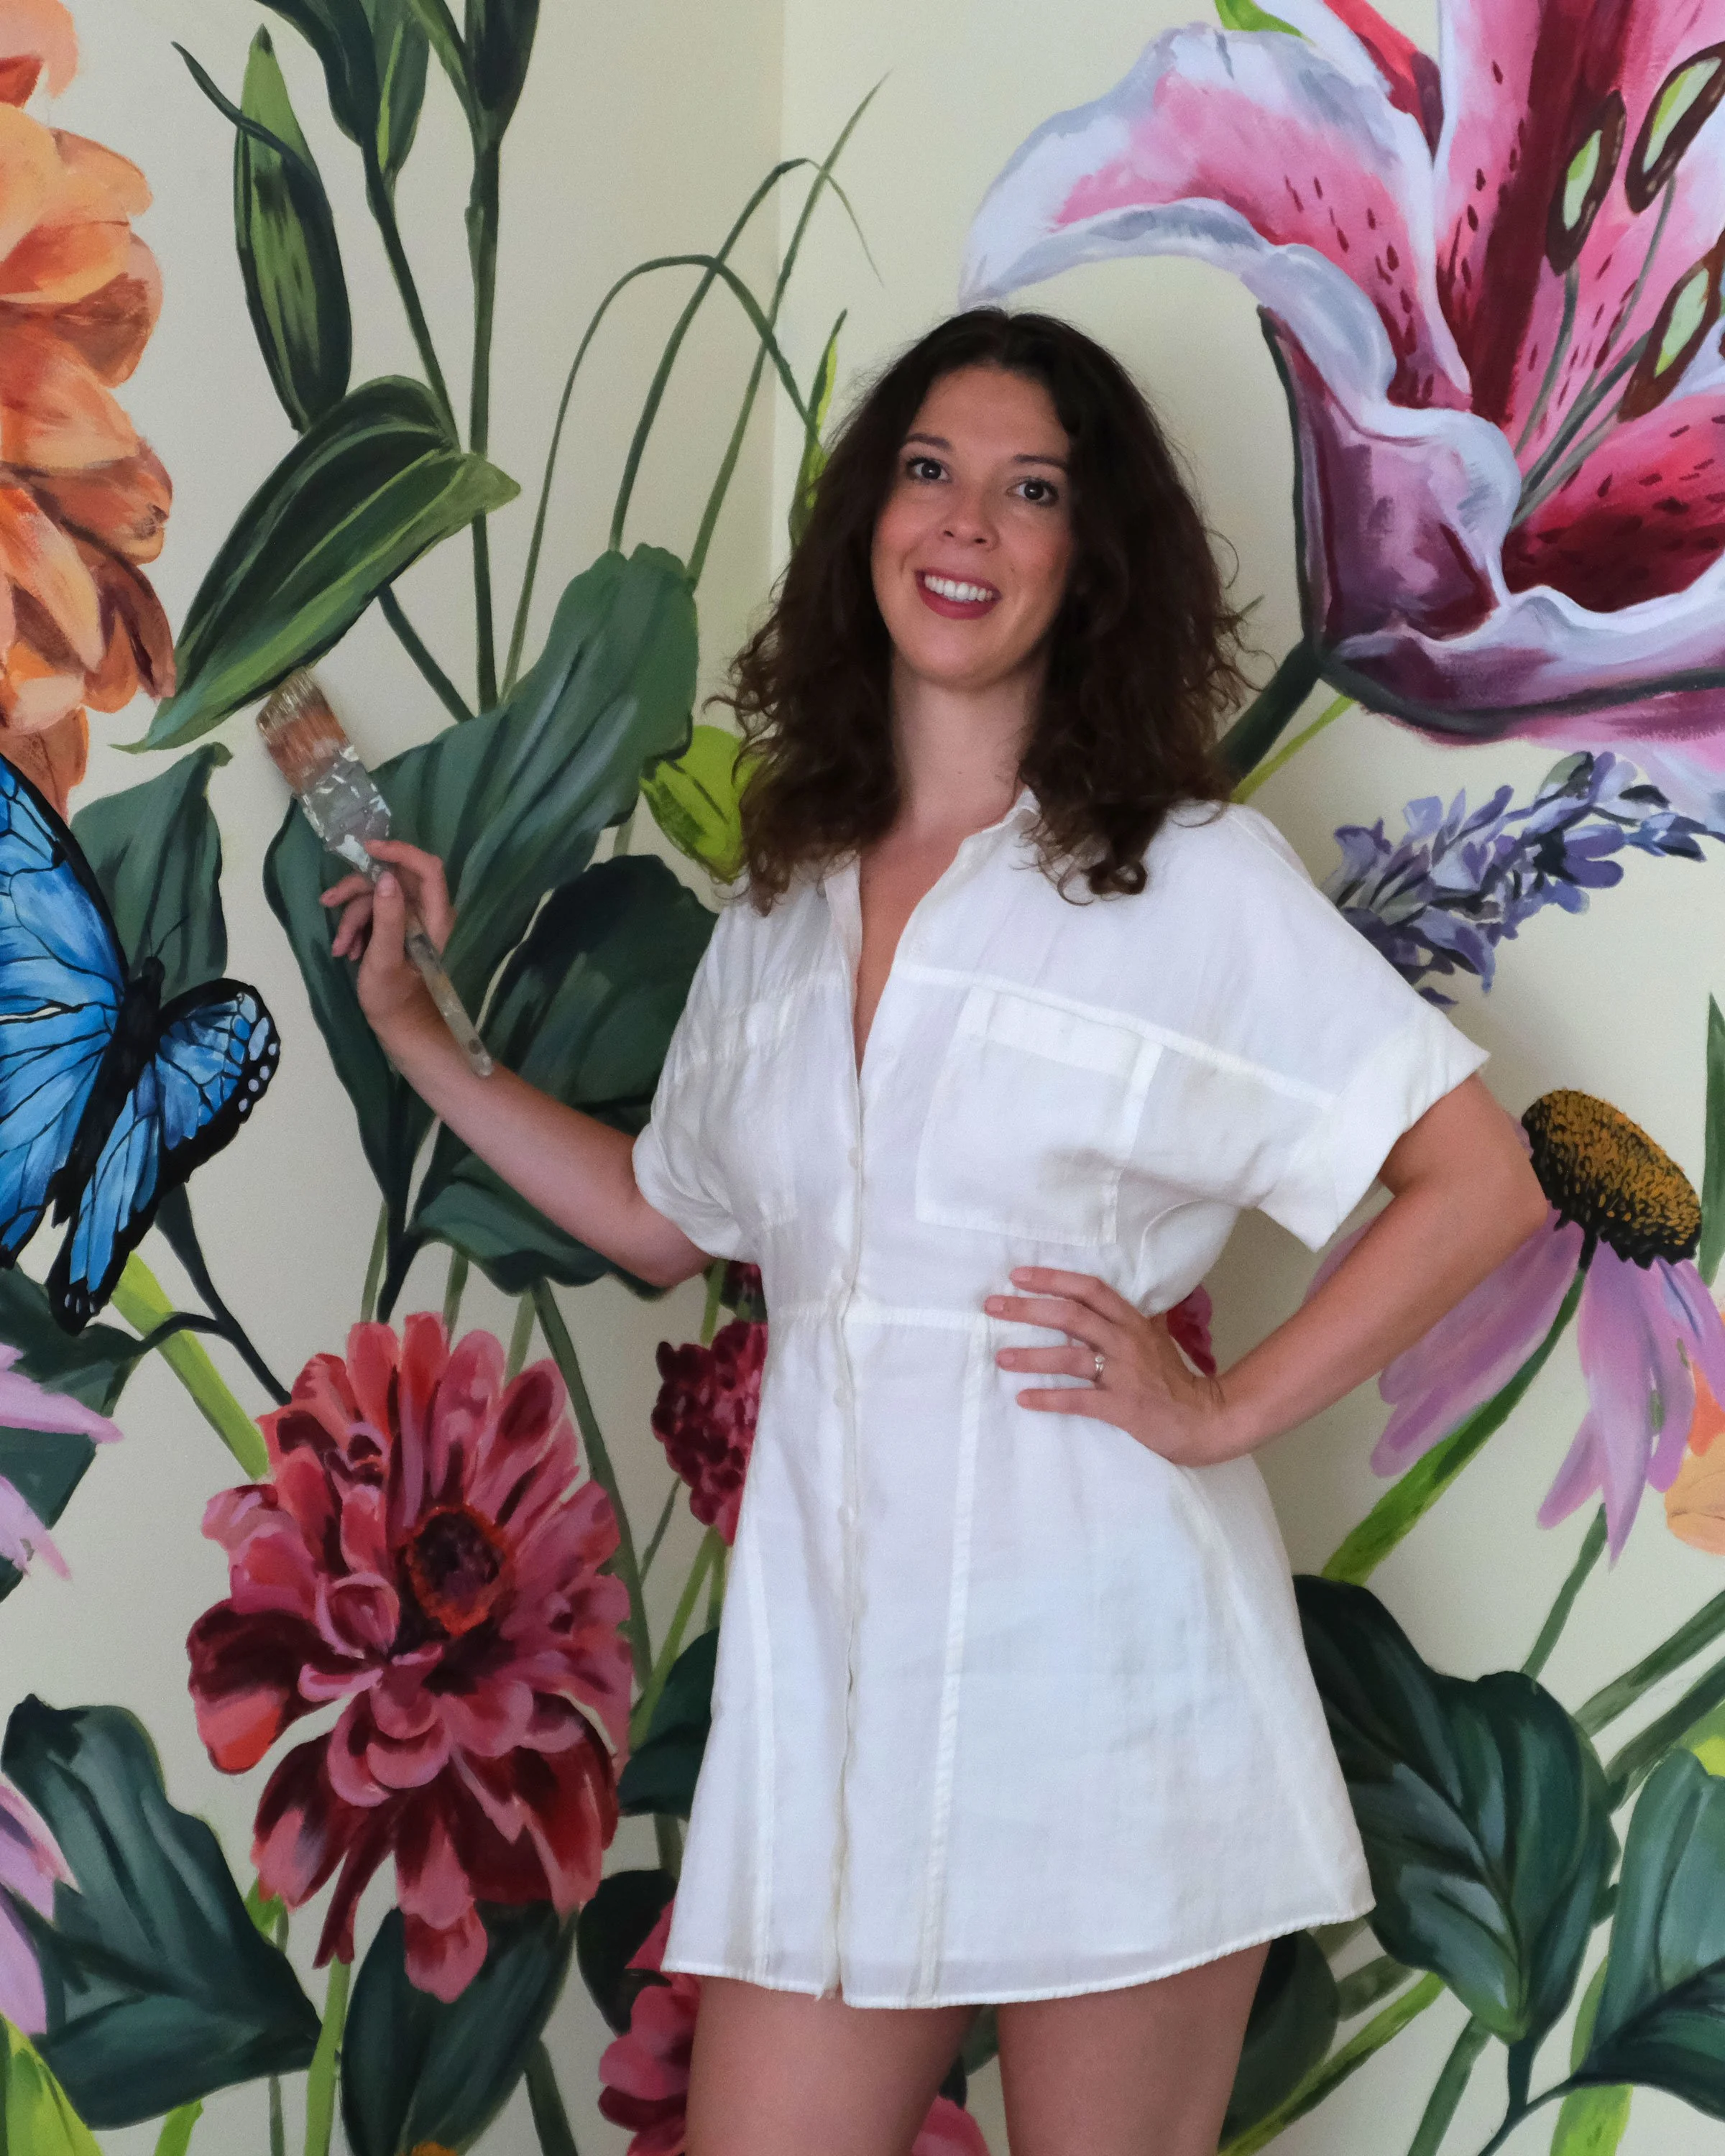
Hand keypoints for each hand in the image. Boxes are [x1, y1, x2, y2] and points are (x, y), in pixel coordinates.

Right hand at [319, 838, 454, 1053]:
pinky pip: (373, 911)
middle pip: (392, 877)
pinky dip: (356, 927)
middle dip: (358, 891)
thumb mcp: (385, 958)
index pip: (427, 867)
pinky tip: (347, 949)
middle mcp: (427, 911)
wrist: (400, 1026)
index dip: (399, 851)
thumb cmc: (395, 998)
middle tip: (329, 903)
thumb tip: (386, 877)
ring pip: (376, 895)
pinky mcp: (398, 927)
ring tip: (342, 947)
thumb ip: (388, 918)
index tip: (366, 849)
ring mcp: (412, 918)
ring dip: (352, 917)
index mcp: (435, 916)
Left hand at [986, 1267, 1237, 1466]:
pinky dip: (1049, 1398)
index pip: (1089, 1289)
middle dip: (1029, 1309)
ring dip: (1031, 1356)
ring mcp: (1123, 1375)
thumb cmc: (1173, 1378)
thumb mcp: (1154, 1337)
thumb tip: (1097, 1296)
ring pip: (1070, 1358)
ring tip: (1000, 1356)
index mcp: (1132, 1321)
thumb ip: (1127, 1317)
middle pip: (1071, 1316)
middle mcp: (1126, 1341)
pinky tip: (1024, 1398)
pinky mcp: (1121, 1408)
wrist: (1206, 1419)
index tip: (1019, 1275)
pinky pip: (1079, 1400)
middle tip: (993, 1306)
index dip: (1053, 1279)